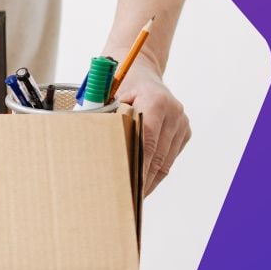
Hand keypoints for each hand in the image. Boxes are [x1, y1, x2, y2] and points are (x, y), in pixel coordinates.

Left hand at [112, 57, 190, 194]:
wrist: (141, 69)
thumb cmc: (118, 84)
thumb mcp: (106, 95)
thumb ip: (100, 117)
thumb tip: (86, 145)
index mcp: (156, 101)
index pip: (147, 140)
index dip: (138, 166)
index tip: (129, 186)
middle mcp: (174, 111)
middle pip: (157, 154)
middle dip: (142, 179)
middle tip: (126, 200)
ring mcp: (181, 122)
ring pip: (165, 160)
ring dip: (150, 180)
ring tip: (133, 198)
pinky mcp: (184, 130)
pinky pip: (169, 157)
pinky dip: (156, 171)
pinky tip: (143, 184)